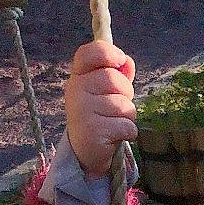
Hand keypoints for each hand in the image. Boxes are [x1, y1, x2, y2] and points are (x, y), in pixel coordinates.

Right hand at [64, 39, 137, 176]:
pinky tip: (115, 136)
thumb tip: (128, 62)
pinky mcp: (92, 131)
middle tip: (117, 106)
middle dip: (126, 93)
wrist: (86, 152)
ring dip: (128, 116)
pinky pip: (126, 125)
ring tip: (114, 123)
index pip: (89, 53)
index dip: (108, 52)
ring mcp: (82, 110)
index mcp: (78, 76)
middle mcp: (75, 90)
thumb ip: (117, 74)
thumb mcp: (107, 91)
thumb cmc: (100, 116)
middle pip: (114, 78)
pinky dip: (128, 132)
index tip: (120, 60)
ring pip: (123, 105)